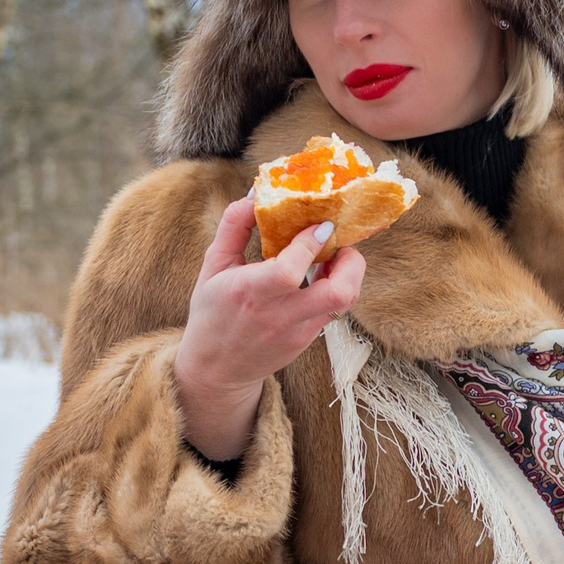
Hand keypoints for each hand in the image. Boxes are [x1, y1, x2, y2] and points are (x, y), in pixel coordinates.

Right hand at [174, 197, 366, 461]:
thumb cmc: (212, 312)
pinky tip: (321, 274)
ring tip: (332, 256)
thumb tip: (255, 193)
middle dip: (351, 262)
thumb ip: (233, 227)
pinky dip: (335, 286)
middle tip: (340, 243)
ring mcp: (298, 331)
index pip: (289, 270)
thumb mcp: (213, 266)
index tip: (321, 224)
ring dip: (349, 273)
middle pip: (338, 293)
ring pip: (344, 302)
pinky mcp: (309, 340)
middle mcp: (278, 314)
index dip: (311, 243)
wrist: (217, 369)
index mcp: (249, 292)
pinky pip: (334, 309)